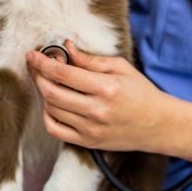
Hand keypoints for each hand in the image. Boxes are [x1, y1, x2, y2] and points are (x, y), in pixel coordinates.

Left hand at [25, 40, 171, 151]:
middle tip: (35, 65)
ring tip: (47, 81)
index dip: (42, 62)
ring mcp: (91, 129)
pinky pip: (55, 130)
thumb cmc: (141, 92)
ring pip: (51, 110)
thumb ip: (91, 60)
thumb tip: (66, 48)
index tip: (32, 54)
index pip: (63, 74)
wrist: (159, 125)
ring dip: (43, 93)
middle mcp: (97, 111)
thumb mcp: (121, 68)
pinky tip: (51, 103)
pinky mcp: (88, 142)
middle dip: (37, 76)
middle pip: (52, 92)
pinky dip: (47, 115)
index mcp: (106, 88)